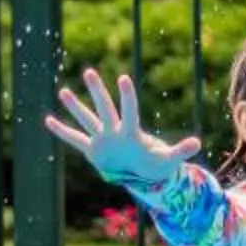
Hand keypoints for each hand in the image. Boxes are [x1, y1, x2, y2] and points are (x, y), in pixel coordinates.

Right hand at [46, 69, 200, 189]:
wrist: (143, 173)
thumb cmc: (156, 164)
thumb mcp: (168, 160)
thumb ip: (180, 150)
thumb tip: (198, 143)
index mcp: (131, 132)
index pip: (128, 111)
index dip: (127, 96)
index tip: (123, 78)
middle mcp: (114, 131)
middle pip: (104, 109)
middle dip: (96, 92)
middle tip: (89, 72)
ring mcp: (102, 138)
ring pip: (86, 119)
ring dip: (75, 107)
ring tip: (62, 91)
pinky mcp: (93, 150)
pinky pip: (74, 139)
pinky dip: (62, 132)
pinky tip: (48, 121)